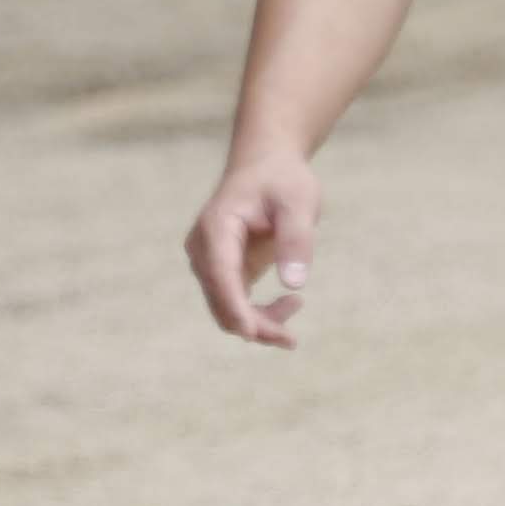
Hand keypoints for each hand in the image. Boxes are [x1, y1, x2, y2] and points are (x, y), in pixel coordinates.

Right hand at [185, 147, 322, 347]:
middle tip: (291, 340)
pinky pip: (234, 305)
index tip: (251, 334)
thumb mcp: (300, 201)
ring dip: (258, 324)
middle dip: (253, 326)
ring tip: (295, 315)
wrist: (266, 165)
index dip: (235, 306)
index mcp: (217, 226)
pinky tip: (289, 304)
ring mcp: (209, 263)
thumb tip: (294, 284)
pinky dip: (258, 316)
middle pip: (220, 300)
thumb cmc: (283, 179)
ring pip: (225, 310)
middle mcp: (204, 248)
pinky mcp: (222, 272)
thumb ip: (297, 239)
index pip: (221, 273)